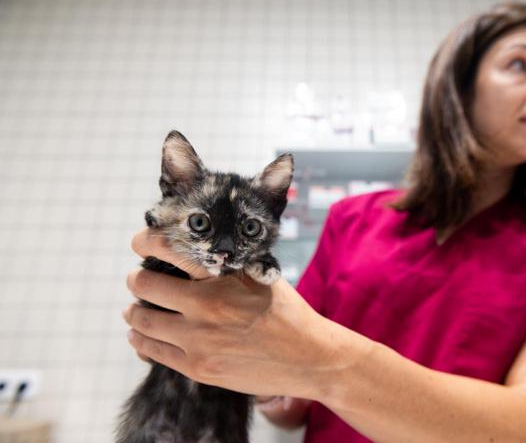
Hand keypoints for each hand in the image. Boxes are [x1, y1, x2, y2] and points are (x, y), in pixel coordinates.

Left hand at [123, 228, 340, 398]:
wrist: (308, 357)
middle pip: (145, 286)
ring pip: (142, 322)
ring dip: (134, 312)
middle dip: (137, 280)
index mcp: (221, 276)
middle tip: (138, 279)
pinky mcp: (198, 367)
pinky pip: (152, 351)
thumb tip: (191, 253)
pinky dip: (141, 340)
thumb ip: (226, 263)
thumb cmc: (286, 311)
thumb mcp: (260, 275)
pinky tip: (141, 336)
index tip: (140, 243)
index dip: (146, 242)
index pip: (168, 249)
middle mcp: (205, 306)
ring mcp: (198, 340)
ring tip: (135, 310)